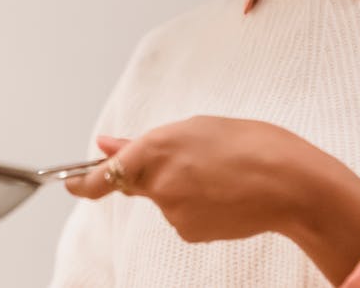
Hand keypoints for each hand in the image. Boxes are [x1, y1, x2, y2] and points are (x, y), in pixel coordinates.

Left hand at [64, 115, 359, 283]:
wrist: (289, 183)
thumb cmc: (250, 144)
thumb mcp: (195, 128)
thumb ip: (143, 141)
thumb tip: (106, 144)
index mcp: (156, 146)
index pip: (104, 173)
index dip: (83, 182)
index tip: (71, 183)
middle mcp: (157, 181)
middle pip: (137, 182)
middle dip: (152, 174)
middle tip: (192, 161)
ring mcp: (172, 211)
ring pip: (164, 198)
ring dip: (181, 188)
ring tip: (219, 173)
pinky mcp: (188, 231)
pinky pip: (181, 216)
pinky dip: (196, 206)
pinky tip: (224, 194)